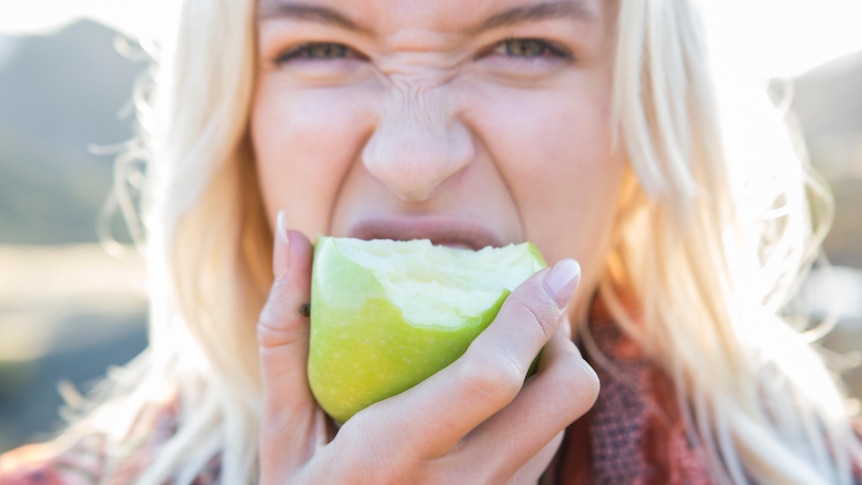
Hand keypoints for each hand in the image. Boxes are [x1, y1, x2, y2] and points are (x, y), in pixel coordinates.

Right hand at [257, 223, 599, 483]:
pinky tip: (493, 400)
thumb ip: (286, 329)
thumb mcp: (281, 424)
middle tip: (523, 312)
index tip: (556, 269)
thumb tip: (291, 230)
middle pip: (563, 397)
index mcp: (392, 454)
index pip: (489, 378)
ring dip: (549, 373)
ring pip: (562, 424)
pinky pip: (544, 453)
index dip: (531, 316)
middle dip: (560, 338)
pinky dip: (534, 411)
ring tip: (506, 346)